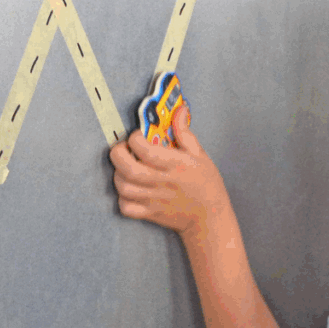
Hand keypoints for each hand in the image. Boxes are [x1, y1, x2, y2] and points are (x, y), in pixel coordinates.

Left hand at [110, 106, 232, 240]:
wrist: (210, 217)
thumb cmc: (206, 184)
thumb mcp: (199, 155)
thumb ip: (184, 132)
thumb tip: (179, 110)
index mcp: (175, 165)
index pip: (145, 149)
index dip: (135, 138)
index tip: (138, 136)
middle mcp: (162, 182)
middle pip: (128, 168)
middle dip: (118, 154)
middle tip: (124, 149)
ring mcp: (153, 200)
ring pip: (123, 187)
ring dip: (118, 174)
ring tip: (126, 167)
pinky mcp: (149, 214)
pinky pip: (126, 207)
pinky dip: (122, 198)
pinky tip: (130, 189)